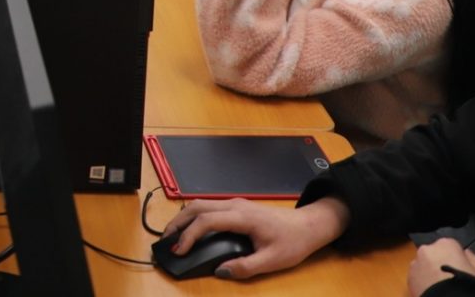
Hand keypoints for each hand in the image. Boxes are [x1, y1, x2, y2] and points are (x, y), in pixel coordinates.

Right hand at [160, 197, 349, 281]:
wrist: (309, 226)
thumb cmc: (293, 242)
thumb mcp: (272, 261)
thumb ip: (246, 267)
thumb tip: (221, 271)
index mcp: (242, 217)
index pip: (206, 221)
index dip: (189, 235)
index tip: (179, 250)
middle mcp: (235, 205)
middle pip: (197, 206)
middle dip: (178, 222)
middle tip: (165, 240)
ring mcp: (236, 203)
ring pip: (201, 203)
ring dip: (184, 217)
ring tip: (173, 235)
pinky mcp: (237, 207)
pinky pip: (209, 206)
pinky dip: (194, 216)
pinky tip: (191, 229)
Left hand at [408, 239, 474, 295]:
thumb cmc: (467, 286)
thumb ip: (473, 258)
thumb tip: (466, 254)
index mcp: (445, 244)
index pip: (451, 246)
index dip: (457, 258)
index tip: (461, 268)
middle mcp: (427, 250)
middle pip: (435, 254)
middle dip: (441, 263)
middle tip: (450, 278)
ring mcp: (416, 264)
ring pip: (424, 265)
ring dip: (430, 272)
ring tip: (441, 286)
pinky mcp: (408, 279)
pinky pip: (418, 278)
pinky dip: (423, 283)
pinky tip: (433, 291)